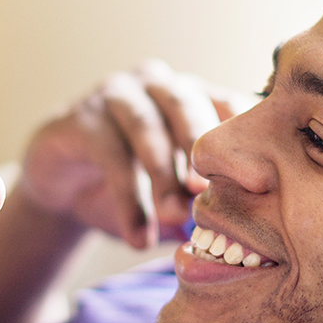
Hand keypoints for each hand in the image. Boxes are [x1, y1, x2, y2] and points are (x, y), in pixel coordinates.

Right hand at [19, 60, 254, 248]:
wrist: (63, 191)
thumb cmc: (131, 188)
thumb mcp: (173, 200)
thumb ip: (204, 210)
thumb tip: (243, 237)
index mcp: (192, 95)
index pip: (226, 103)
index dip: (242, 137)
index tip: (258, 179)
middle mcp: (156, 85)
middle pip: (185, 104)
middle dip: (201, 149)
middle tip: (213, 190)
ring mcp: (116, 95)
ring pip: (146, 127)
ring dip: (163, 173)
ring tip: (175, 216)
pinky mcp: (80, 116)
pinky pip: (108, 153)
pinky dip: (126, 197)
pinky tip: (138, 235)